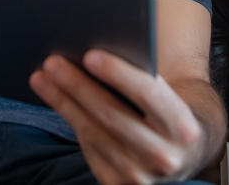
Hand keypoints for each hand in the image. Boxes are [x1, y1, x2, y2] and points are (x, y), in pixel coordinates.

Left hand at [29, 50, 203, 184]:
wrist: (186, 155)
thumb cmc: (170, 112)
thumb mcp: (170, 98)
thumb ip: (144, 82)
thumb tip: (95, 58)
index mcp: (184, 128)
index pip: (147, 94)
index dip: (117, 73)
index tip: (89, 55)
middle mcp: (165, 158)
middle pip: (111, 115)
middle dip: (78, 86)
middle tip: (52, 62)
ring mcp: (141, 178)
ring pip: (93, 133)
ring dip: (63, 103)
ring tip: (42, 78)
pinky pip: (89, 149)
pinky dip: (73, 121)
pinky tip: (58, 101)